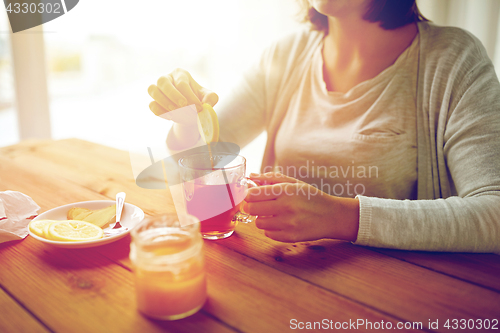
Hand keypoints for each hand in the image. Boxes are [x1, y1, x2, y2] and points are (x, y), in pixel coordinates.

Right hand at [148, 68, 218, 121]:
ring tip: (177, 112)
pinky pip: (152, 105)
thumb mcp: (208, 97)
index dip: (190, 97)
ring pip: (152, 90)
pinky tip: (171, 117)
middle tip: (183, 106)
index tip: (199, 108)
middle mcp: (167, 78)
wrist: (190, 111)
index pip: (182, 83)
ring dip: (165, 103)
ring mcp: (157, 89)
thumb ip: (211, 98)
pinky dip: (160, 112)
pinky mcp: (153, 101)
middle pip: (163, 81)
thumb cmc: (199, 100)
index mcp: (180, 74)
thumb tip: (206, 104)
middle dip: (173, 95)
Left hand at [244, 173, 359, 242]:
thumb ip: (270, 178)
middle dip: (251, 207)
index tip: (250, 195)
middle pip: (252, 209)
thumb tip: (251, 176)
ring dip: (262, 218)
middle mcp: (286, 207)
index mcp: (286, 190)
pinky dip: (270, 229)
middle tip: (258, 205)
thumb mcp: (294, 183)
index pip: (253, 194)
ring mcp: (288, 224)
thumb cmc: (311, 197)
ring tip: (272, 214)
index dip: (248, 195)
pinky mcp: (290, 237)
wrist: (332, 216)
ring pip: (258, 223)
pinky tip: (280, 223)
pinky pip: (268, 234)